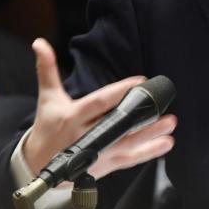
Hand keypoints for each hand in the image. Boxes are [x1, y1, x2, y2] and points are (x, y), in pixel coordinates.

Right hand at [21, 38, 176, 178]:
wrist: (38, 164)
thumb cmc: (47, 125)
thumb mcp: (47, 97)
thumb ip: (47, 69)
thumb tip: (40, 43)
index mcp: (73, 115)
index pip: (99, 102)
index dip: (119, 92)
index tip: (139, 81)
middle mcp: (86, 134)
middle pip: (117, 124)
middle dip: (140, 117)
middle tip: (163, 108)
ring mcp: (97, 152)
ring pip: (127, 143)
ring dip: (151, 135)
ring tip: (170, 124)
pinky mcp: (104, 164)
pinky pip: (129, 159)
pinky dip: (148, 152)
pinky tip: (165, 143)